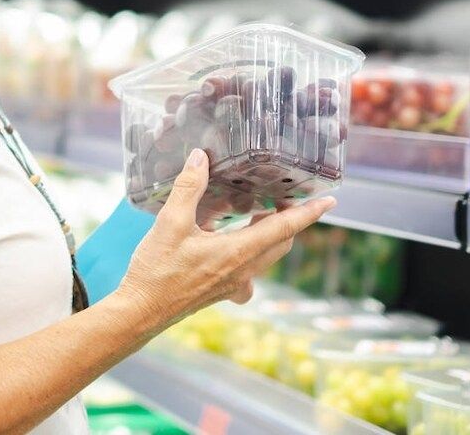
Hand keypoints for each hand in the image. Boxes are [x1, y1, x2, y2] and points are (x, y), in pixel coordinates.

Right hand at [114, 148, 335, 332]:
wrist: (139, 312)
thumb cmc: (156, 271)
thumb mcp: (170, 223)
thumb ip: (189, 188)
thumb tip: (200, 158)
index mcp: (237, 254)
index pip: (284, 230)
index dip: (308, 213)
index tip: (330, 201)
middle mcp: (243, 272)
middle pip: (280, 243)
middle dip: (287, 220)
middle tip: (283, 197)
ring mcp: (234, 286)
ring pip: (265, 257)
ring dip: (269, 235)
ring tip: (259, 213)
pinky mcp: (222, 292)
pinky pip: (248, 273)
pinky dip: (250, 254)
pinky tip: (230, 245)